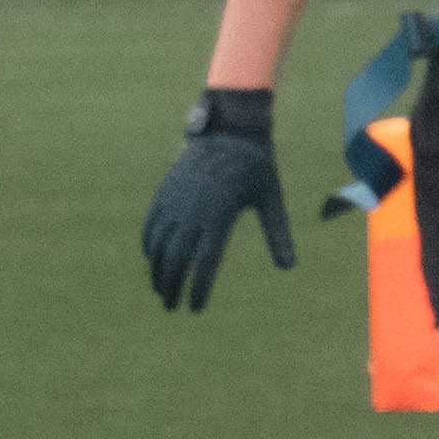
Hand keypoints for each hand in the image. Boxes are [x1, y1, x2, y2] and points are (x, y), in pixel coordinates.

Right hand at [141, 89, 292, 309]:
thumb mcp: (272, 199)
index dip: (198, 288)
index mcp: (221, 214)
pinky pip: (151, 225)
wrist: (230, 129)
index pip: (205, 262)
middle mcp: (194, 210)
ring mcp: (176, 200)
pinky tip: (153, 262)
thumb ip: (277, 234)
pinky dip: (148, 246)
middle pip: (176, 258)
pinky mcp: (165, 192)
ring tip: (161, 291)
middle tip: (172, 307)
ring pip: (158, 244)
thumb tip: (290, 267)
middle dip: (171, 286)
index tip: (195, 309)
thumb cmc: (257, 168)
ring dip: (156, 271)